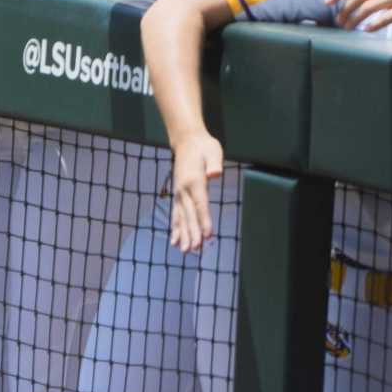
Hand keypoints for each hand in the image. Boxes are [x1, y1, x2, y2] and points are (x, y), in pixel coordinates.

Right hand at [168, 131, 225, 252]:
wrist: (186, 140)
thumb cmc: (203, 146)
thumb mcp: (212, 150)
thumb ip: (214, 163)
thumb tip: (215, 174)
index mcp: (194, 180)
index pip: (200, 204)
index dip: (204, 220)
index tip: (207, 235)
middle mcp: (183, 189)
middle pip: (189, 214)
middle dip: (193, 233)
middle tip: (196, 249)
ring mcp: (178, 193)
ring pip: (181, 217)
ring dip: (183, 235)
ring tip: (185, 251)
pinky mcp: (178, 195)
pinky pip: (176, 215)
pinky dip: (176, 228)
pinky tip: (176, 241)